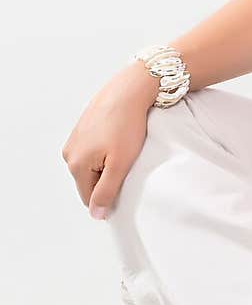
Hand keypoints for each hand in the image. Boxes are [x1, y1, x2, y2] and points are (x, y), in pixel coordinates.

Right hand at [61, 63, 159, 217]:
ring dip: (107, 164)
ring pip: (92, 166)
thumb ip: (107, 191)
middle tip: (126, 163)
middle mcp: (69, 153)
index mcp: (75, 165)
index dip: (109, 196)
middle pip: (89, 182)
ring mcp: (74, 140)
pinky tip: (118, 140)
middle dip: (107, 178)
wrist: (128, 90)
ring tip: (123, 149)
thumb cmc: (126, 125)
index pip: (89, 198)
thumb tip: (96, 214)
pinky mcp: (82, 129)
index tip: (125, 182)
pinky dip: (106, 151)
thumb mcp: (120, 164)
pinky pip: (93, 151)